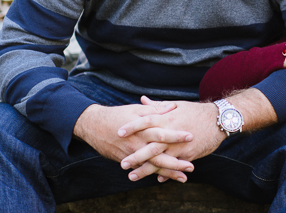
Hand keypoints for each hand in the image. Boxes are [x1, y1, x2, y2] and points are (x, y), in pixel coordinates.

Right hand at [73, 100, 192, 180]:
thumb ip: (156, 109)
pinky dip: (154, 175)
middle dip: (176, 162)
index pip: (161, 133)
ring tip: (183, 177)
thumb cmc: (117, 115)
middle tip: (191, 166)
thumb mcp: (136, 109)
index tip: (191, 136)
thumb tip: (174, 106)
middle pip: (158, 155)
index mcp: (142, 129)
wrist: (94, 126)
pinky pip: (143, 169)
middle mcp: (137, 144)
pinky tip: (166, 179)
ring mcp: (132, 154)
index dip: (176, 135)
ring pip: (152, 166)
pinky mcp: (127, 161)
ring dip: (168, 173)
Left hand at [118, 99, 225, 182]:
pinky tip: (157, 178)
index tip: (119, 132)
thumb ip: (157, 105)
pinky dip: (166, 172)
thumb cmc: (195, 111)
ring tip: (132, 176)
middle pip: (150, 145)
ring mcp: (180, 145)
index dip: (132, 126)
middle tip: (122, 163)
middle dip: (136, 155)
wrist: (219, 120)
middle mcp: (172, 132)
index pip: (146, 121)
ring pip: (160, 159)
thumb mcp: (176, 105)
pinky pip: (175, 165)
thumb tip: (142, 100)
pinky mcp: (189, 154)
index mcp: (168, 118)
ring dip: (146, 169)